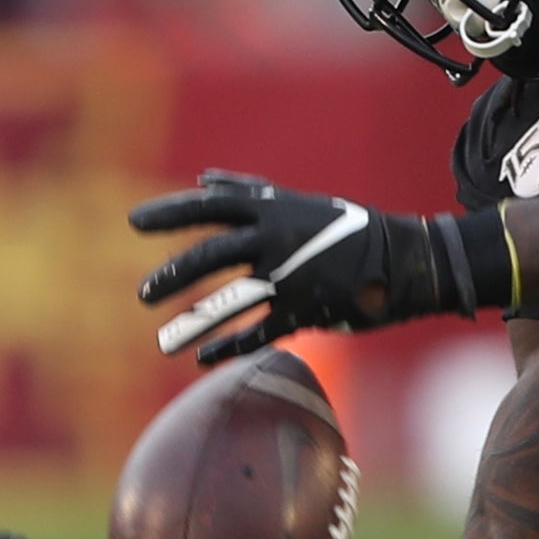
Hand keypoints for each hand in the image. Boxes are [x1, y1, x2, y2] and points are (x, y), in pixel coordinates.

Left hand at [132, 173, 495, 362]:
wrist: (404, 259)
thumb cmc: (347, 229)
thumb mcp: (297, 202)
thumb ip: (248, 191)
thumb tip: (202, 179)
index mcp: (272, 209)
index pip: (210, 206)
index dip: (171, 213)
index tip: (134, 222)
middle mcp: (277, 239)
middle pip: (212, 255)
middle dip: (174, 276)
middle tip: (143, 295)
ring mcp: (292, 275)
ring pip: (231, 302)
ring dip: (194, 325)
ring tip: (162, 344)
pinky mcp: (307, 309)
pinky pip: (261, 332)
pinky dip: (231, 347)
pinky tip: (204, 360)